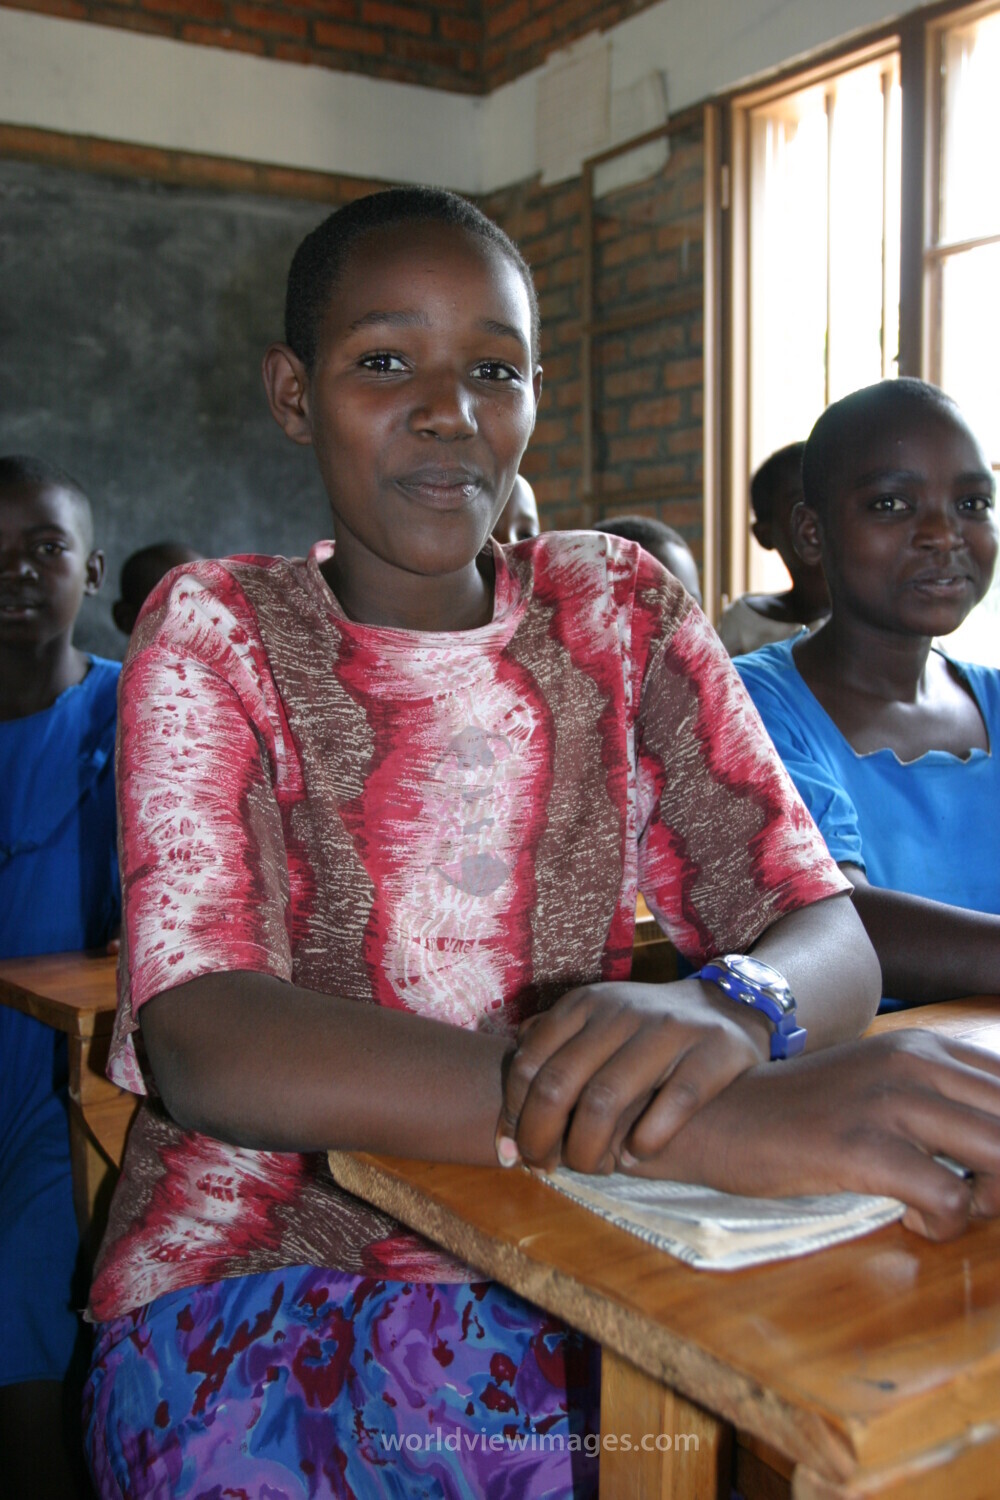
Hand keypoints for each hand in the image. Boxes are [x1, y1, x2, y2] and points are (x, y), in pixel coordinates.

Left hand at [495, 978, 768, 1174]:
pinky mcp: (713, 1053)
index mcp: (585, 1005)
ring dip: (587, 1147)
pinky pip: (673, 1103)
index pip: (528, 1062)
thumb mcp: (597, 1020)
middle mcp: (621, 1012)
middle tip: (542, 1167)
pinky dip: (647, 1139)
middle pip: (559, 1084)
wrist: (729, 1006)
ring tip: (587, 1168)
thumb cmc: (647, 1030)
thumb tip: (510, 1096)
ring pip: (607, 1099)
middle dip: (540, 1137)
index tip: (515, 1147)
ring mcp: (668, 1029)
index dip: (514, 1113)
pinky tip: (636, 1156)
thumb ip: (554, 1046)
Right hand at [634, 1029, 999, 1240]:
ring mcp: (889, 1101)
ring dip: (992, 1198)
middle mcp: (915, 1062)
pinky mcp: (862, 1147)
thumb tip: (993, 1145)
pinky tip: (910, 1218)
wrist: (720, 1115)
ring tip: (951, 1205)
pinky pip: (950, 1199)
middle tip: (977, 1195)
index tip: (985, 1170)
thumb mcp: (881, 1085)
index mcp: (927, 1047)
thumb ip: (941, 1100)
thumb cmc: (805, 1112)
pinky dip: (944, 1224)